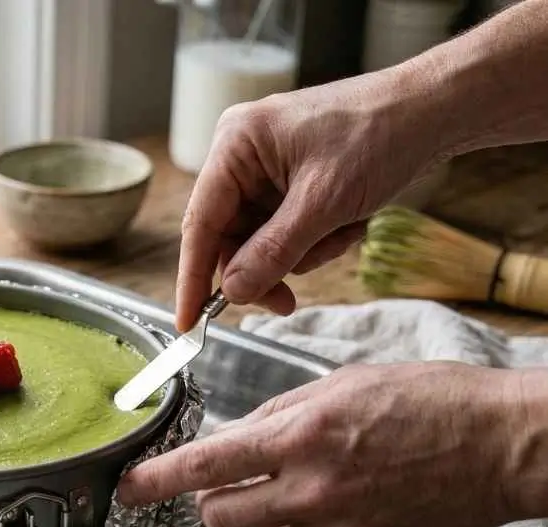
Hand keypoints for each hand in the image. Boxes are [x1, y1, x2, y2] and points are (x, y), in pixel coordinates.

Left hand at [118, 363, 544, 526]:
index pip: (206, 466)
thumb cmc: (432, 401)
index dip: (156, 481)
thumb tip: (240, 436)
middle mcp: (315, 489)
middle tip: (233, 486)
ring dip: (268, 516)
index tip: (127, 489)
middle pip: (221, 520)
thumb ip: (282, 413)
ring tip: (312, 484)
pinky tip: (350, 503)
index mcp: (304, 435)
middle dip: (214, 504)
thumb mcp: (344, 383)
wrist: (507, 447)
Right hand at [175, 71, 443, 331]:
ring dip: (301, 253)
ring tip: (341, 233)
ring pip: (259, 242)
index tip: (186, 323)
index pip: (199, 222)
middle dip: (265, 268)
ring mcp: (266, 170)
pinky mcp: (289, 183)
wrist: (434, 110)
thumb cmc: (380, 135)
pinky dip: (315, 241)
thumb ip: (273, 252)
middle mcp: (242, 155)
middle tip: (288, 302)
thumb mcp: (324, 203)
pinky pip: (284, 232)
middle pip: (229, 238)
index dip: (192, 276)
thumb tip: (233, 292)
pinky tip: (346, 225)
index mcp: (236, 144)